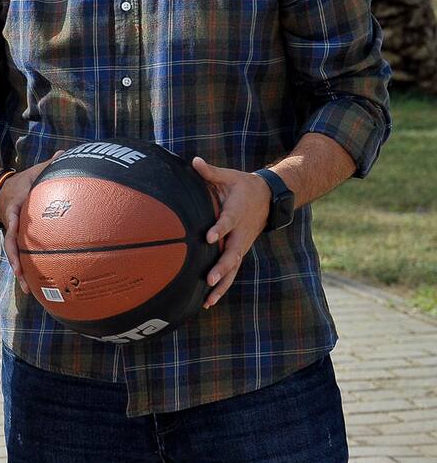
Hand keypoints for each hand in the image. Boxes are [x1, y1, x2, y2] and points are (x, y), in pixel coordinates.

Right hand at [0, 151, 63, 295]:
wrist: (0, 191)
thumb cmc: (23, 181)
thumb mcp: (34, 171)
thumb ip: (50, 164)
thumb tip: (66, 152)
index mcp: (15, 205)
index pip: (12, 216)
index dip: (13, 224)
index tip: (14, 231)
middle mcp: (11, 222)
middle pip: (10, 243)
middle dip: (14, 259)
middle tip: (20, 273)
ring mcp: (12, 233)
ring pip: (14, 255)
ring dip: (19, 271)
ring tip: (27, 289)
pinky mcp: (17, 241)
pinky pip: (20, 256)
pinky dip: (25, 271)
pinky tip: (33, 287)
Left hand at [193, 156, 272, 307]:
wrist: (267, 198)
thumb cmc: (242, 186)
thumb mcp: (228, 176)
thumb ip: (210, 172)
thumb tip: (194, 161)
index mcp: (237, 212)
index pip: (228, 221)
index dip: (219, 228)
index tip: (209, 237)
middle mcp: (241, 233)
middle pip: (232, 252)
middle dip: (222, 267)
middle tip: (210, 279)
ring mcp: (241, 245)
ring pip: (233, 268)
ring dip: (222, 284)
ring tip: (208, 301)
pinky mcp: (239, 252)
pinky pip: (232, 271)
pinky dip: (223, 286)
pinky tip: (210, 300)